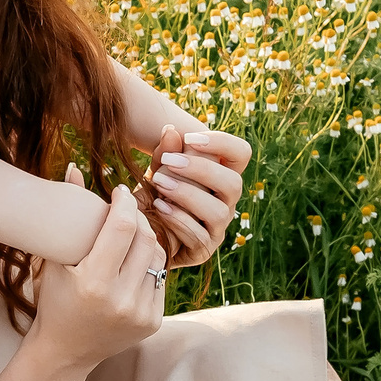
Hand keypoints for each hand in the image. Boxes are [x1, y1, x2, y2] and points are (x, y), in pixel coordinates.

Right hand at [25, 182, 166, 376]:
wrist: (65, 352)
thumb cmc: (54, 300)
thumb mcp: (53, 259)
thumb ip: (67, 213)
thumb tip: (73, 165)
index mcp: (93, 283)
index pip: (121, 227)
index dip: (124, 202)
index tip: (120, 192)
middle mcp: (121, 300)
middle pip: (145, 238)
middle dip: (138, 217)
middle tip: (127, 210)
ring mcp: (140, 313)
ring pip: (157, 256)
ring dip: (146, 240)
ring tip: (130, 235)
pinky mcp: (152, 321)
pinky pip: (160, 277)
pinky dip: (148, 265)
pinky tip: (133, 262)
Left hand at [142, 126, 250, 267]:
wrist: (139, 231)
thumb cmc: (154, 195)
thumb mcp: (157, 171)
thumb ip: (165, 153)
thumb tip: (171, 129)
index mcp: (222, 176)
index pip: (241, 154)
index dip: (222, 143)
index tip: (189, 139)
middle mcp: (226, 202)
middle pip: (234, 183)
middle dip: (201, 170)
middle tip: (168, 162)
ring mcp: (217, 228)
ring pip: (219, 212)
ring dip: (188, 195)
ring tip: (159, 184)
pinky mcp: (204, 250)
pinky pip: (200, 236)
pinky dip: (179, 219)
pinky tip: (159, 206)